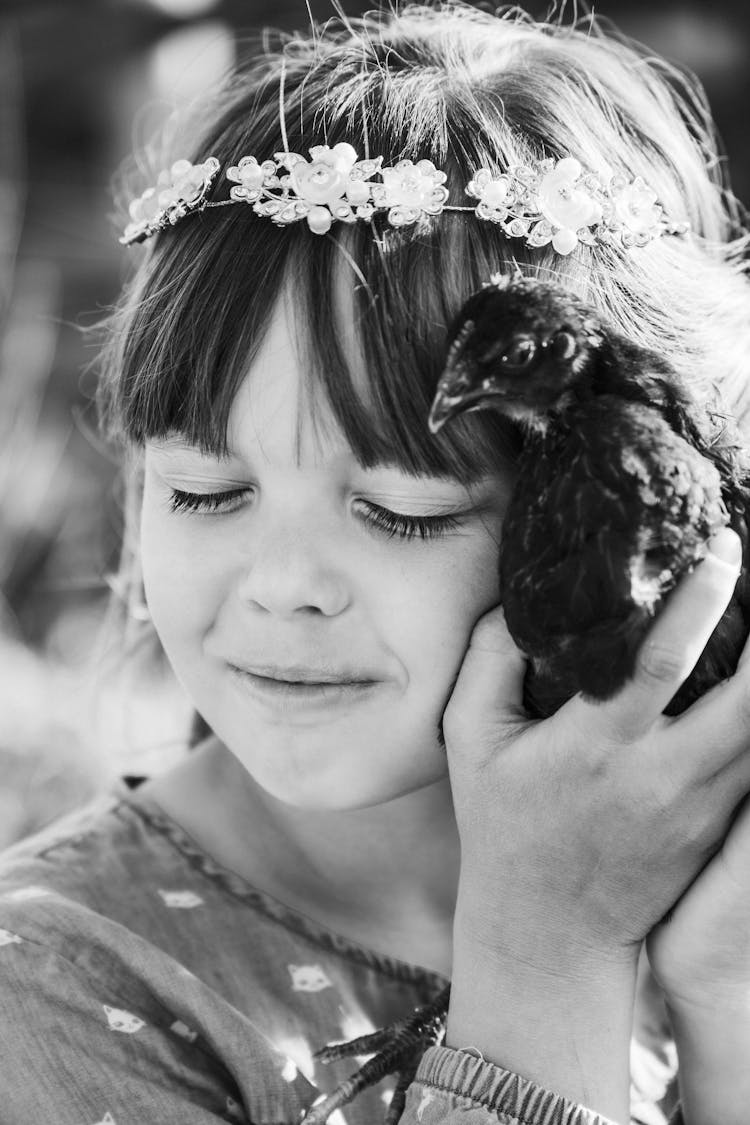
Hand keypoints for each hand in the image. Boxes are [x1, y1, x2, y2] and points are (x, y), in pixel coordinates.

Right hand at [444, 527, 749, 972]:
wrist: (547, 932)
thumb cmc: (503, 825)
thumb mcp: (469, 739)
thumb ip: (488, 662)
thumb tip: (519, 603)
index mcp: (597, 746)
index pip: (661, 662)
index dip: (701, 598)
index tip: (723, 546)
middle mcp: (662, 775)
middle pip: (749, 699)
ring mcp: (700, 807)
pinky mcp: (718, 827)